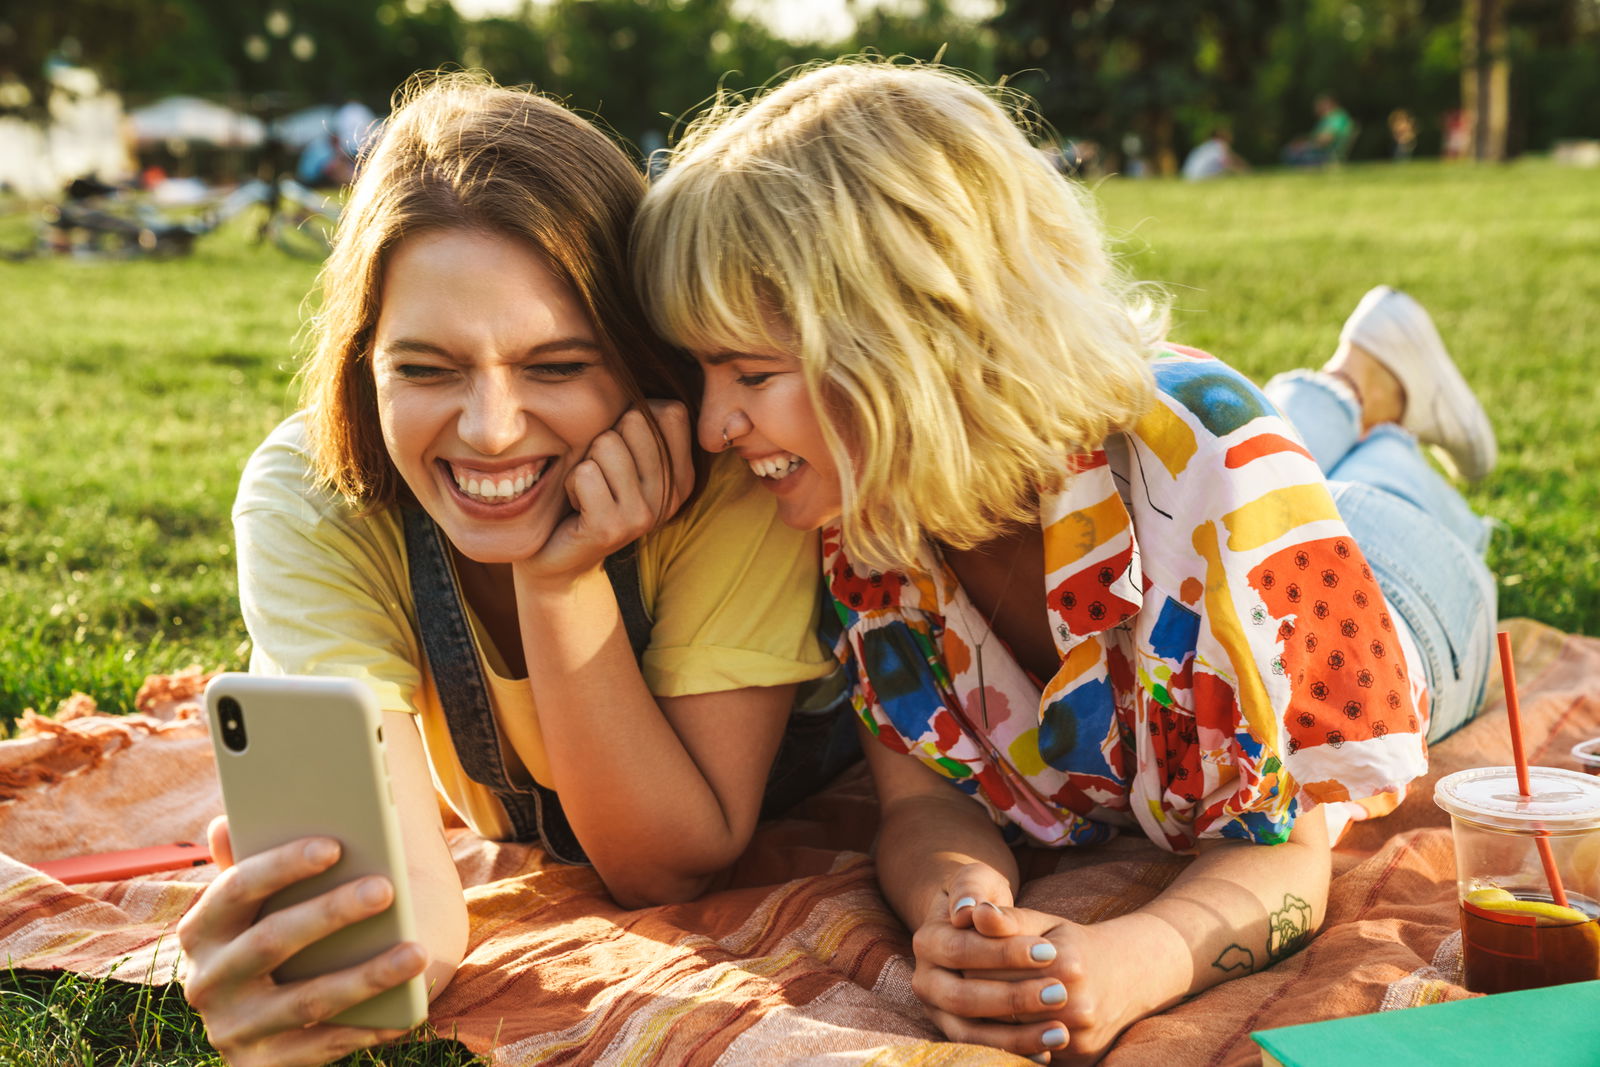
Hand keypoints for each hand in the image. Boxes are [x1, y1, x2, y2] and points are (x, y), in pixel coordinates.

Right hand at [176, 817, 427, 1066]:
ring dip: (366, 976)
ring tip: (417, 953)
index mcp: (200, 931)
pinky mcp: (260, 1065)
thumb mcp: (249, 910)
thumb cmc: (262, 943)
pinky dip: (367, 1029)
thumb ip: (245, 867)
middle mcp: (206, 981)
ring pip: (307, 1000)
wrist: (249, 1032)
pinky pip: (321, 1048)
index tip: (334, 846)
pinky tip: (408, 1013)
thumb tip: (223, 822)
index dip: (282, 866)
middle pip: (273, 940)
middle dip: (332, 913)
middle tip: (386, 889)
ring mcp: (232, 1028)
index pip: (236, 889)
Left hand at [519, 400, 693, 585]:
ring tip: (588, 491)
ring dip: (584, 463)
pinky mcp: (612, 528)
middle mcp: (671, 495)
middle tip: (601, 475)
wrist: (561, 559)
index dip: (634, 417)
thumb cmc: (589, 494)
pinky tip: (576, 507)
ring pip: (606, 444)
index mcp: (682, 475)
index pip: (671, 410)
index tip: (624, 451)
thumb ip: (641, 422)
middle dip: (604, 439)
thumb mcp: (623, 455)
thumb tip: (635, 369)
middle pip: (635, 421)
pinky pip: (585, 473)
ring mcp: (645, 515)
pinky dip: (570, 483)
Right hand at [908, 862, 1069, 1062]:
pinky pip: (980, 1050)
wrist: (969, 925)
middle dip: (1013, 997)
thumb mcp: (978, 881)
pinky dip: (1012, 1053)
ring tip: (1060, 1033)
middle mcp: (925, 980)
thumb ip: (974, 889)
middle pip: (963, 997)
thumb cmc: (981, 897)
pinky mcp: (955, 1032)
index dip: (1005, 952)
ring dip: (1015, 1038)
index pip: (963, 950)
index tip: (1050, 950)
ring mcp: (937, 1011)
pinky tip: (1045, 1053)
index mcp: (927, 941)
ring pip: (969, 1033)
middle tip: (1060, 993)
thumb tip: (971, 911)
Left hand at [963, 906, 1146, 1065]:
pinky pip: (1032, 1054)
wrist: (1128, 975)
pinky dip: (1012, 1042)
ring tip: (977, 1003)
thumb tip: (975, 912)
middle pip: (1001, 1004)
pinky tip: (998, 1026)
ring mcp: (1079, 1036)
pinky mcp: (1080, 1058)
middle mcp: (1076, 1004)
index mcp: (1065, 964)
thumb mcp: (1045, 923)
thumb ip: (1010, 918)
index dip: (969, 960)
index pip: (993, 968)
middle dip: (977, 991)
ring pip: (1012, 1034)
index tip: (957, 954)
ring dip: (991, 1020)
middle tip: (961, 980)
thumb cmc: (1074, 943)